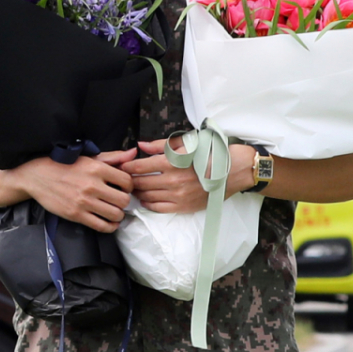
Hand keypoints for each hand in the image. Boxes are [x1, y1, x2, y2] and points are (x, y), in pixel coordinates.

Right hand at [5, 149, 134, 232]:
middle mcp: (92, 185)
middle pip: (124, 200)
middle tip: (119, 201)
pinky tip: (109, 222)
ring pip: (115, 215)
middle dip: (124, 202)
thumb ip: (112, 157)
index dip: (129, 186)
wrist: (37, 177)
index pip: (127, 181)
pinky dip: (110, 227)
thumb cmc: (63, 165)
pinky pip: (101, 226)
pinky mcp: (76, 215)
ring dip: (118, 215)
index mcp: (96, 168)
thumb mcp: (87, 157)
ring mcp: (84, 202)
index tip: (123, 188)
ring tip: (113, 211)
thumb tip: (133, 153)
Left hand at [121, 139, 256, 213]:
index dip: (127, 167)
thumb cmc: (207, 153)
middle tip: (123, 180)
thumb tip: (140, 146)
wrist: (231, 171)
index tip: (121, 167)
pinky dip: (148, 204)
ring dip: (137, 193)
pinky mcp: (183, 206)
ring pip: (147, 196)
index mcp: (171, 162)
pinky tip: (144, 199)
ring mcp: (177, 195)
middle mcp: (172, 180)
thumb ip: (159, 145)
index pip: (139, 166)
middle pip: (140, 183)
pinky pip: (158, 208)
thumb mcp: (184, 143)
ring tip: (132, 189)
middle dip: (129, 181)